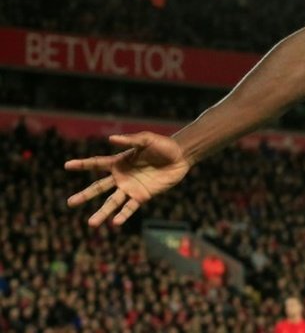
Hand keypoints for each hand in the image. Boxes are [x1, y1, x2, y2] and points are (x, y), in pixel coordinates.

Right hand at [65, 132, 191, 226]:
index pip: (97, 163)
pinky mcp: (142, 196)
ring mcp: (130, 188)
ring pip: (112, 202)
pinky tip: (115, 222)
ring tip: (91, 224)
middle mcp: (121, 177)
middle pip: (99, 187)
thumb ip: (130, 140)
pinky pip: (130, 207)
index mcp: (119, 162)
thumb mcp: (147, 139)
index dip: (82, 164)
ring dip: (102, 213)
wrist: (180, 157)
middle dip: (84, 195)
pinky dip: (123, 215)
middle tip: (69, 203)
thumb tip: (110, 139)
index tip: (66, 165)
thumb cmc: (163, 145)